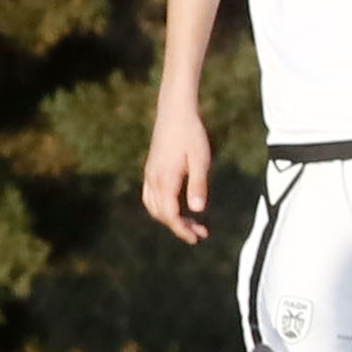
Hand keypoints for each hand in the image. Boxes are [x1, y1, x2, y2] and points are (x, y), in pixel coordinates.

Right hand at [141, 101, 212, 244]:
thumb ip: (198, 185)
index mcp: (165, 180)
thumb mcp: (201, 160)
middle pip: (161, 214)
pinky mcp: (151, 168)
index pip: (170, 215)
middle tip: (200, 232)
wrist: (175, 112)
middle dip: (179, 226)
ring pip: (154, 206)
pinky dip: (162, 207)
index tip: (198, 238)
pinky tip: (177, 206)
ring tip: (191, 222)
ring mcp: (149, 174)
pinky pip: (151, 196)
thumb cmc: (192, 135)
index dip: (182, 230)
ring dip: (170, 218)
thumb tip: (198, 210)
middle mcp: (153, 179)